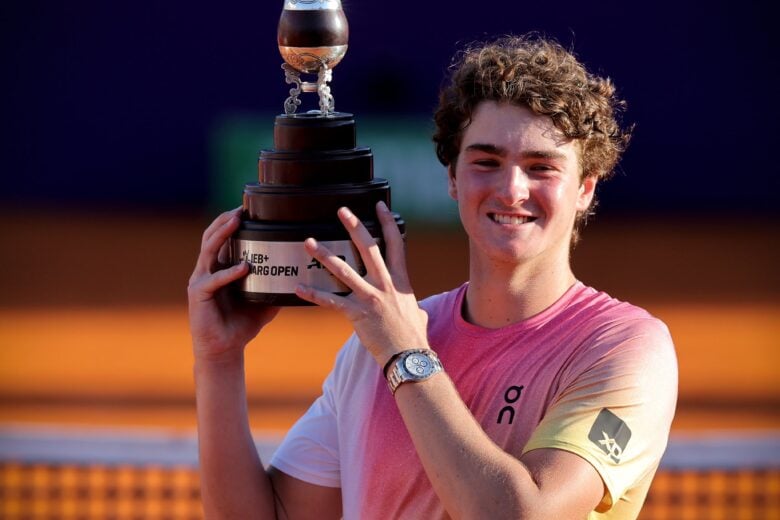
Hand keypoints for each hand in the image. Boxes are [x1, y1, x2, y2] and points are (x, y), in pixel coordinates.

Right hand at [187, 207, 279, 362]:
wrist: (225, 349)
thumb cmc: (242, 325)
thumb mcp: (265, 301)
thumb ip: (277, 287)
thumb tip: (302, 277)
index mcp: (220, 268)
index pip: (222, 238)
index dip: (231, 222)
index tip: (247, 208)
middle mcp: (207, 270)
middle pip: (211, 236)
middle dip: (225, 220)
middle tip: (241, 208)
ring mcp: (201, 281)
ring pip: (208, 250)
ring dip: (222, 234)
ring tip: (236, 222)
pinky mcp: (198, 295)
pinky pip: (214, 280)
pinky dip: (229, 272)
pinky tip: (243, 267)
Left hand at [295, 201, 428, 366]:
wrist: (409, 356)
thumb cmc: (414, 337)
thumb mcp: (417, 312)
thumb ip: (412, 304)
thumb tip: (417, 308)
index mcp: (400, 280)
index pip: (395, 244)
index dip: (388, 222)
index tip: (380, 205)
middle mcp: (385, 284)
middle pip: (368, 248)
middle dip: (354, 226)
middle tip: (341, 210)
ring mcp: (370, 297)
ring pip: (343, 270)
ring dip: (324, 254)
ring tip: (308, 242)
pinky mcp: (357, 313)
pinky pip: (330, 301)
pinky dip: (313, 294)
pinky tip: (298, 287)